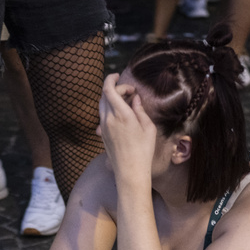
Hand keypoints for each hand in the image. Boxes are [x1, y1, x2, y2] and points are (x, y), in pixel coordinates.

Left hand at [98, 73, 155, 190]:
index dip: (111, 79)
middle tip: (129, 92)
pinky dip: (109, 109)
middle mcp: (108, 119)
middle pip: (104, 95)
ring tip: (125, 102)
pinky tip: (121, 115)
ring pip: (101, 105)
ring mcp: (103, 127)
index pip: (108, 89)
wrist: (130, 171)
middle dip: (115, 88)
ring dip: (111, 99)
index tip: (120, 77)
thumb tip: (135, 99)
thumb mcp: (148, 128)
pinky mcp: (102, 135)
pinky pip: (102, 116)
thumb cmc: (143, 151)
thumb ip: (140, 110)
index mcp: (121, 114)